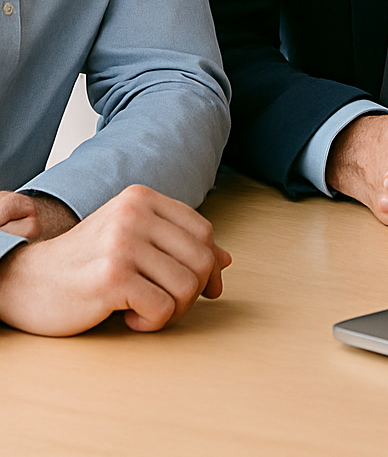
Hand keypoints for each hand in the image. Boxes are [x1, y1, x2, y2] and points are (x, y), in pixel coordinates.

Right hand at [0, 185, 231, 335]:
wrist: (27, 282)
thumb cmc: (85, 264)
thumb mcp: (133, 242)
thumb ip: (177, 245)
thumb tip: (226, 259)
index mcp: (142, 198)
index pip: (203, 230)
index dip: (209, 265)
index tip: (203, 288)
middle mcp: (134, 214)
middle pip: (201, 258)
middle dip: (193, 292)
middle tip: (168, 305)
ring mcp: (122, 243)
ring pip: (186, 286)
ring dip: (172, 310)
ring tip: (146, 311)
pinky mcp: (112, 277)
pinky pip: (162, 309)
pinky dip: (152, 323)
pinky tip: (130, 319)